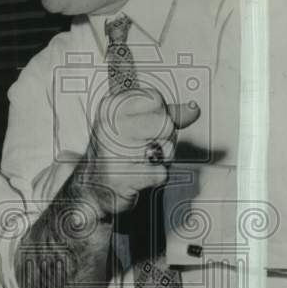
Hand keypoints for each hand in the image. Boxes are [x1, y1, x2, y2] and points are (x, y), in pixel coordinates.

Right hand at [83, 89, 199, 213]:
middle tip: (142, 149)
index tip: (143, 127)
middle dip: (162, 139)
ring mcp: (115, 150)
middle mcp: (109, 125)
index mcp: (110, 106)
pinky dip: (155, 178)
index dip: (158, 115)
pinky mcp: (125, 175)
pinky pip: (161, 173)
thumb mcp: (137, 126)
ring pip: (166, 147)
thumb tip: (193, 109)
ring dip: (160, 159)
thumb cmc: (116, 155)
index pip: (155, 99)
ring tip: (139, 162)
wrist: (93, 189)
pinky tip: (138, 176)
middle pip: (165, 123)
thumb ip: (167, 114)